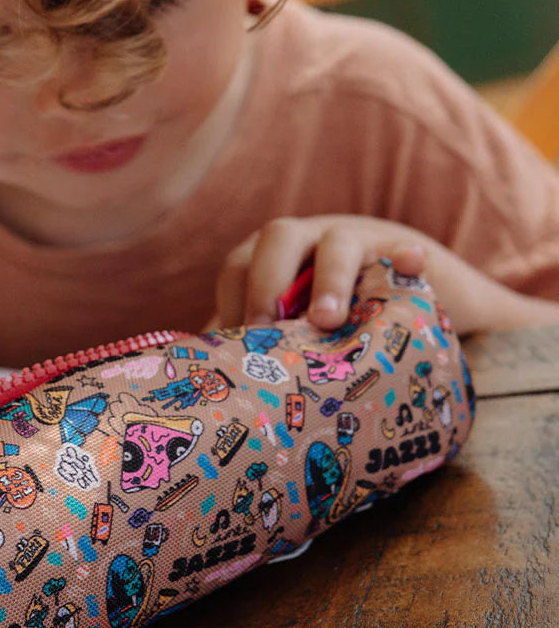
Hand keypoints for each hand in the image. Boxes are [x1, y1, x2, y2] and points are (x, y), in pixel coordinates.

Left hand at [212, 214, 547, 334]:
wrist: (399, 292)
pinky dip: (406, 257)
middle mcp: (310, 241)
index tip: (233, 348)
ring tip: (327, 321)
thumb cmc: (327, 319)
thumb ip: (258, 347)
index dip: (231, 302)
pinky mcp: (403, 255)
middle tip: (265, 330)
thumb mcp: (290, 329)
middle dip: (267, 282)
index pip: (237, 267)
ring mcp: (359, 242)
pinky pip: (406, 251)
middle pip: (279, 237)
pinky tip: (412, 265)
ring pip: (338, 242)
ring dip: (329, 279)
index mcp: (271, 258)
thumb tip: (214, 390)